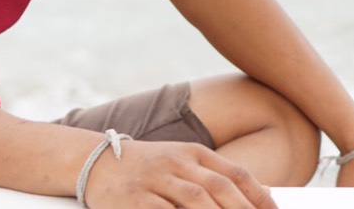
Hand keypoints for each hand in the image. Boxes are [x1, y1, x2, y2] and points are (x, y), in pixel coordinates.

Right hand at [84, 139, 276, 208]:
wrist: (95, 161)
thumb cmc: (147, 168)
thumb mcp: (180, 163)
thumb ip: (210, 178)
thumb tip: (252, 199)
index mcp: (193, 153)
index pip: (234, 173)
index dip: (258, 195)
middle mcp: (176, 162)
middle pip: (218, 188)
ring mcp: (154, 180)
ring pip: (194, 200)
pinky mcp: (133, 199)